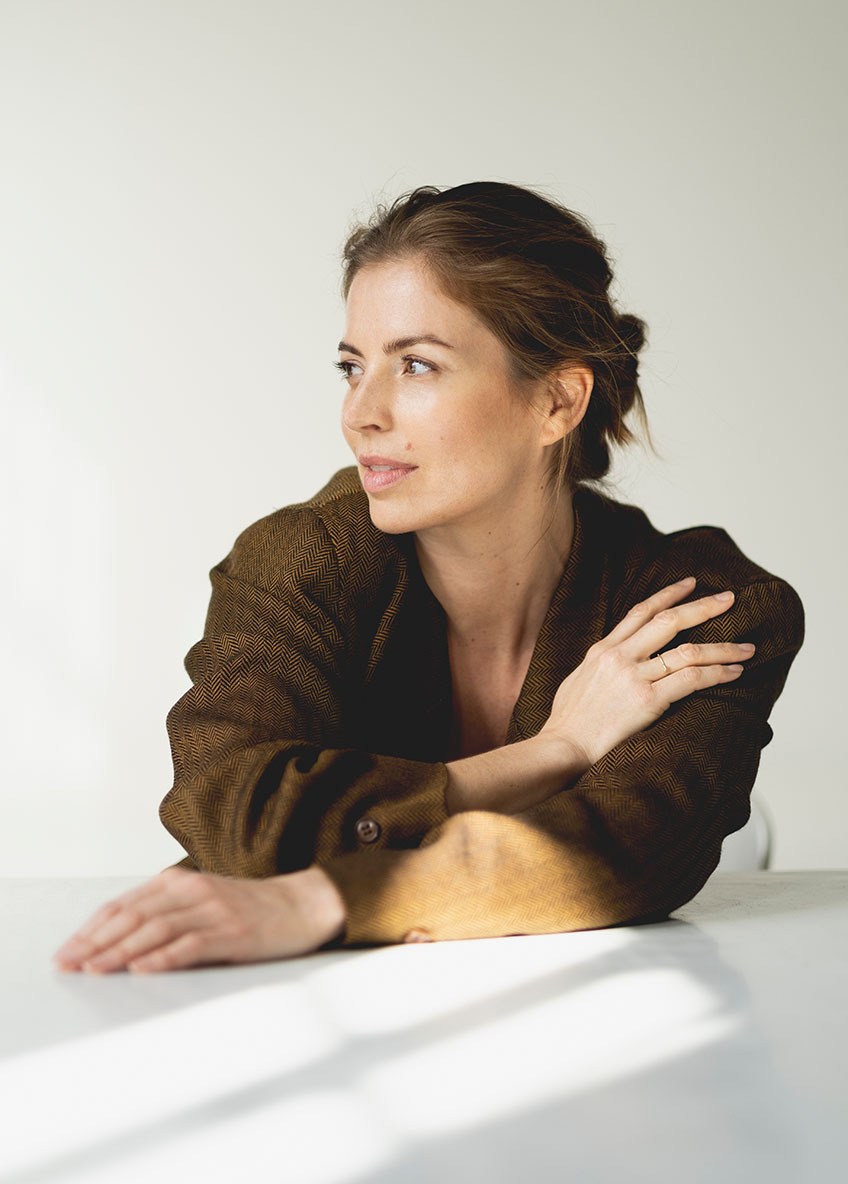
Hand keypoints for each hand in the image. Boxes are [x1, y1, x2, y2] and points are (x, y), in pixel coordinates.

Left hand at [52, 865, 346, 973]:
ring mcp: (214, 910)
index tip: (67, 952)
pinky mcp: (234, 932)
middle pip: (134, 916)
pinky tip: (144, 969)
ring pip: (157, 929)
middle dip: (96, 943)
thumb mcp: (203, 903)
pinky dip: (165, 957)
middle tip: (69, 965)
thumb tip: (117, 944)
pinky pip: (193, 944)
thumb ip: (167, 913)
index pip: (124, 905)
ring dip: (121, 951)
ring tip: (95, 969)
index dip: (92, 929)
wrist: (303, 905)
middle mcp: (193, 891)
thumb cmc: (250, 910)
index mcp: (180, 882)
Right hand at [540, 576, 754, 768]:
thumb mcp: (578, 679)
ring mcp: (635, 676)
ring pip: (689, 651)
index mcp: (603, 649)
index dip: (669, 594)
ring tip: (747, 647)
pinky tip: (735, 672)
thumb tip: (615, 661)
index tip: (691, 584)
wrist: (562, 746)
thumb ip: (601, 665)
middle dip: (704, 607)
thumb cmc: (569, 722)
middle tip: (729, 599)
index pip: (641, 612)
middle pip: (670, 621)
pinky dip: (718, 673)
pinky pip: (692, 679)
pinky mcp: (648, 700)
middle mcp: (620, 656)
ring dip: (723, 647)